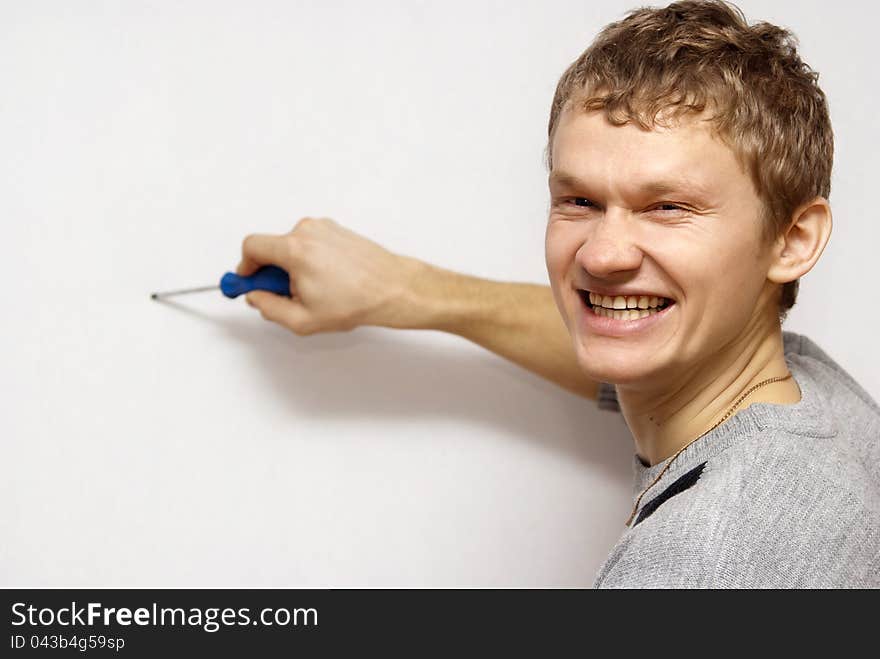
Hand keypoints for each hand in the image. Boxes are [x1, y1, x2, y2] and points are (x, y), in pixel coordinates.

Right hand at [236, 217, 421, 334]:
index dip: (245, 267)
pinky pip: (311, 243)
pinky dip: (311, 260)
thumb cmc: (357, 301)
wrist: (394, 288)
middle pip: (272, 247)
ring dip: (294, 267)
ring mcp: (325, 228)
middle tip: (287, 295)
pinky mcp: (337, 230)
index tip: (248, 281)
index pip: (252, 246)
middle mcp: (308, 231)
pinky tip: (329, 281)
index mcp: (295, 249)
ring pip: (293, 247)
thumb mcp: (303, 319)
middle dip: (273, 272)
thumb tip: (256, 297)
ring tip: (317, 291)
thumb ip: (269, 308)